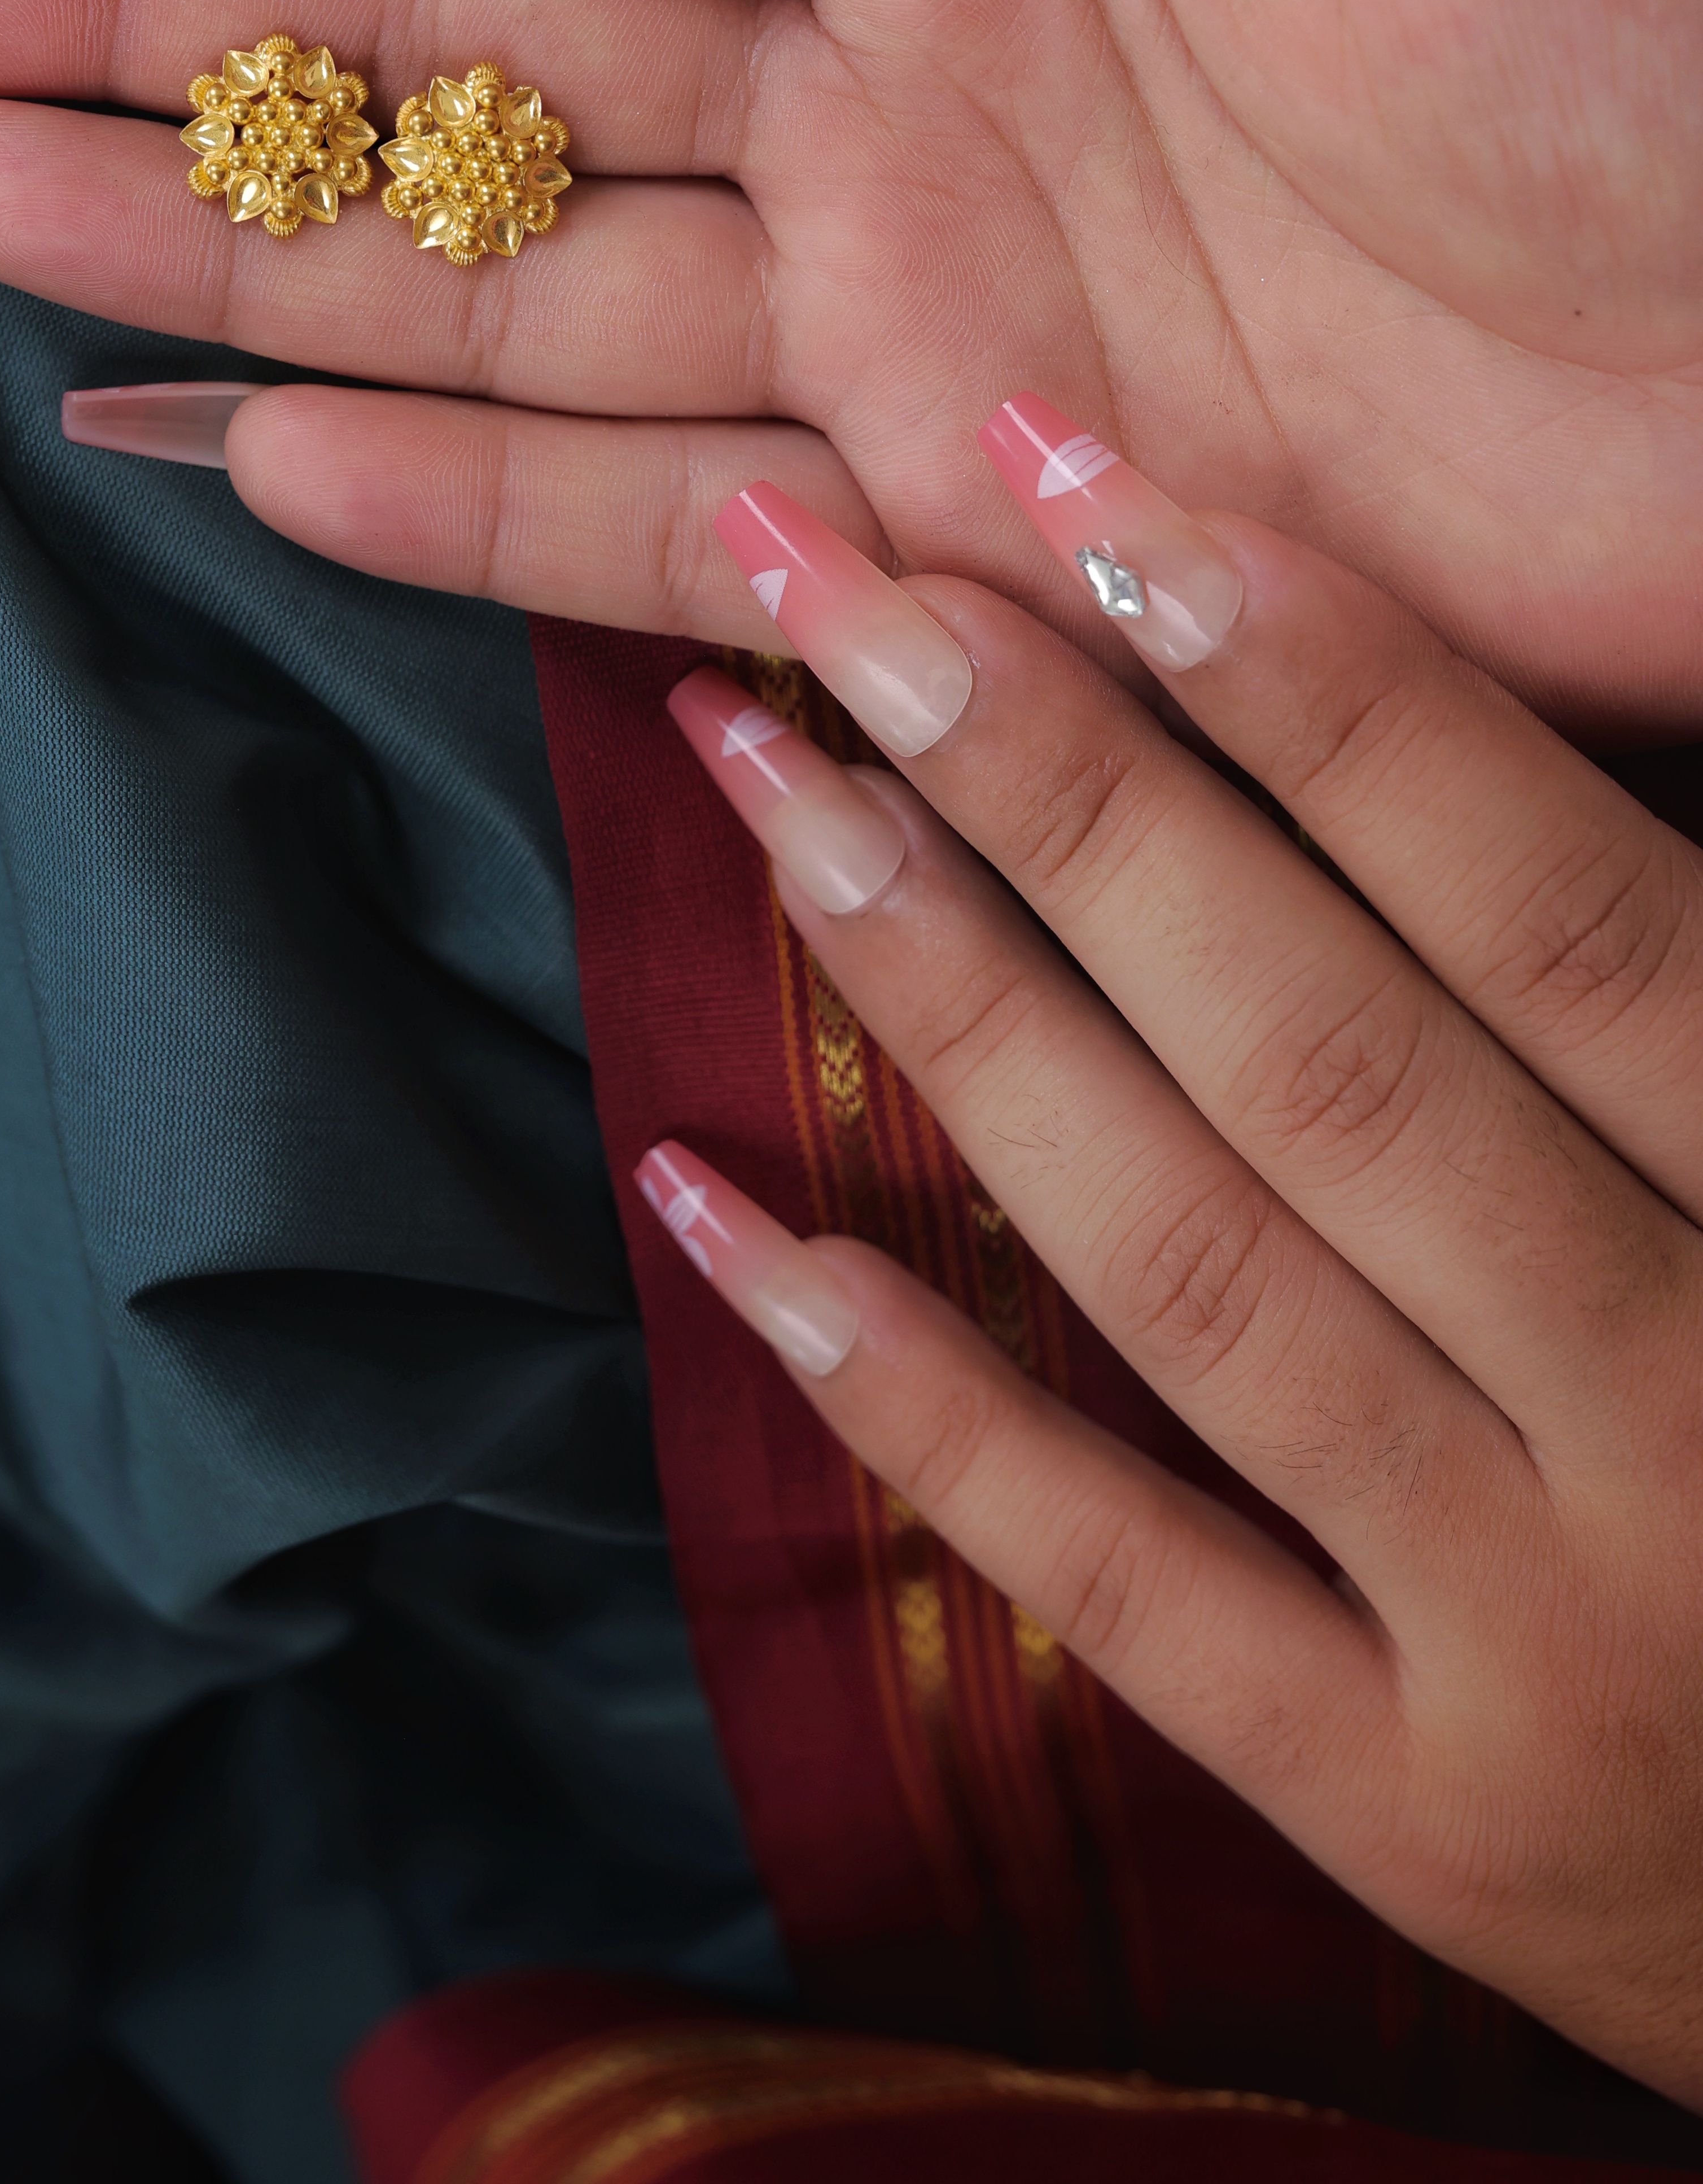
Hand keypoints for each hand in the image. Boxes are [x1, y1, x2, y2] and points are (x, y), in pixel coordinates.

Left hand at [637, 411, 1702, 2108]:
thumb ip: (1686, 998)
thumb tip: (1486, 730)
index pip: (1557, 916)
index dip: (1326, 691)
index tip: (1091, 492)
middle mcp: (1694, 1424)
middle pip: (1327, 1056)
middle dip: (1060, 790)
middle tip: (826, 582)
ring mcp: (1540, 1642)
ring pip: (1194, 1271)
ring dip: (951, 1007)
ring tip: (761, 786)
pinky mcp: (1413, 1818)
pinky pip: (1116, 1575)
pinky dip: (900, 1388)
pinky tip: (705, 1198)